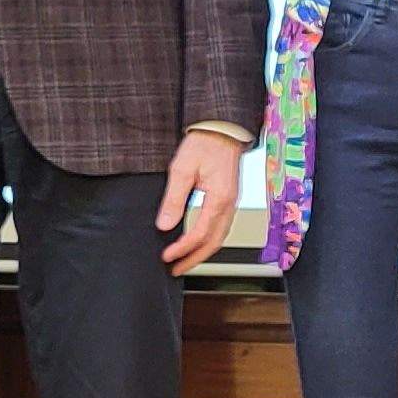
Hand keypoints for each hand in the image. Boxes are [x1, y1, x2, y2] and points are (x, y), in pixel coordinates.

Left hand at [156, 127, 246, 275]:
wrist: (223, 128)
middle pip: (214, 242)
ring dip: (203, 252)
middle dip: (194, 259)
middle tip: (176, 269)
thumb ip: (173, 199)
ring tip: (185, 261)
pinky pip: (222, 227)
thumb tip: (165, 225)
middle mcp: (229, 204)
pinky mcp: (230, 199)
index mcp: (218, 199)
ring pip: (220, 237)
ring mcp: (232, 202)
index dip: (182, 248)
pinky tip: (198, 241)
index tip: (167, 256)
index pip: (200, 234)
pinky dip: (209, 240)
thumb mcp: (182, 169)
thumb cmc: (204, 144)